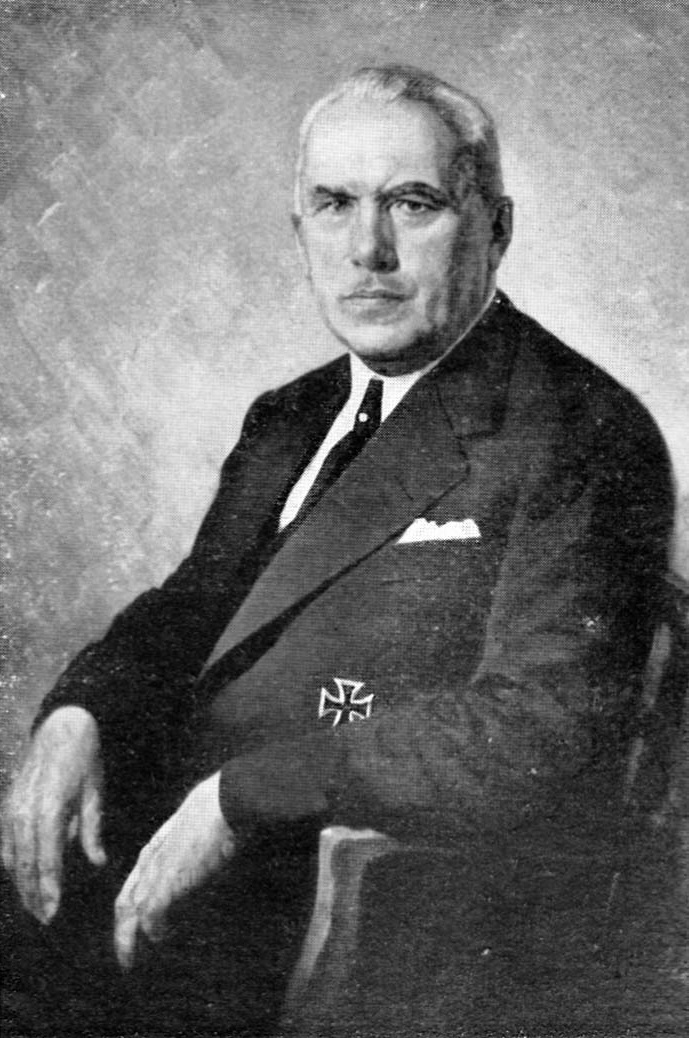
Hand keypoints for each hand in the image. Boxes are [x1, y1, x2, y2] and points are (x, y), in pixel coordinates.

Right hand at [1, 706, 106, 923]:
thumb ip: (92, 830)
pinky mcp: (7, 804)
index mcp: (51, 810)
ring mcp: (12, 808)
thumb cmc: (84, 760)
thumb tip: (98, 862)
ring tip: (32, 905)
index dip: (49, 888)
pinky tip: (18, 876)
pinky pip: (4, 841)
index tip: (53, 911)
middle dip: (33, 894)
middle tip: (44, 918)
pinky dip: (10, 861)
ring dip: (21, 883)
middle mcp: (26, 811)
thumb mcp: (95, 793)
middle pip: (26, 864)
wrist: (61, 726)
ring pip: (12, 856)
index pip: (47, 860)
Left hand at [114, 771, 234, 969]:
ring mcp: (157, 872)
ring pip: (131, 914)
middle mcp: (150, 862)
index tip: (135, 926)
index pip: (134, 885)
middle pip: (124, 904)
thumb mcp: (198, 826)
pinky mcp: (169, 882)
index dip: (131, 908)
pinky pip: (152, 915)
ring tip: (131, 961)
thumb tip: (209, 851)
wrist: (224, 802)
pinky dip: (154, 930)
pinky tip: (162, 937)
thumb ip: (194, 842)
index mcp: (155, 848)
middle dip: (122, 933)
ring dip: (129, 940)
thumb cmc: (219, 807)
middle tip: (126, 958)